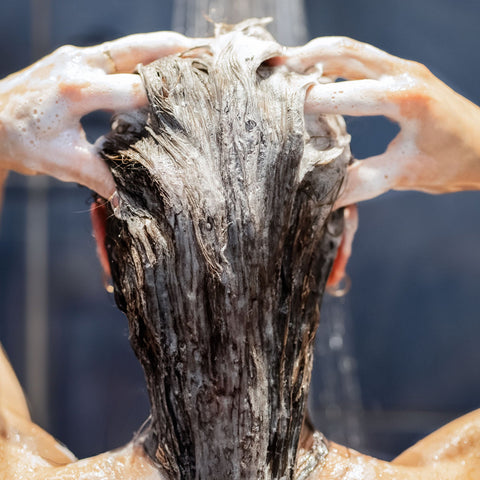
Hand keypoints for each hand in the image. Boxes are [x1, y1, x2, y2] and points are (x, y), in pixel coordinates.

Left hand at [0, 32, 195, 198]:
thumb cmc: (21, 140)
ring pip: (131, 45)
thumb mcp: (62, 163)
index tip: (197, 101)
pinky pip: (119, 52)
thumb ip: (101, 177)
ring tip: (197, 50)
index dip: (167, 97)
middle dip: (177, 50)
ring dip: (164, 48)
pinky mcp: (78, 58)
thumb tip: (133, 200)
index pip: (134, 90)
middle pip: (138, 49)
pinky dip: (146, 56)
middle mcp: (79, 63)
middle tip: (211, 51)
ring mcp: (78, 56)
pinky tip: (163, 62)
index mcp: (75, 90)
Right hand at [286, 37, 479, 207]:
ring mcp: (404, 68)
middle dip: (305, 57)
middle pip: (344, 52)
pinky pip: (361, 59)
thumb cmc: (453, 163)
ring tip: (287, 66)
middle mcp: (404, 73)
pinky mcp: (404, 73)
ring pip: (351, 49)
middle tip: (274, 67)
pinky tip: (317, 75)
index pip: (344, 94)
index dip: (309, 102)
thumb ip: (358, 182)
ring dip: (317, 54)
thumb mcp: (403, 175)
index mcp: (405, 98)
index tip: (279, 110)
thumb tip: (320, 195)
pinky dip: (334, 62)